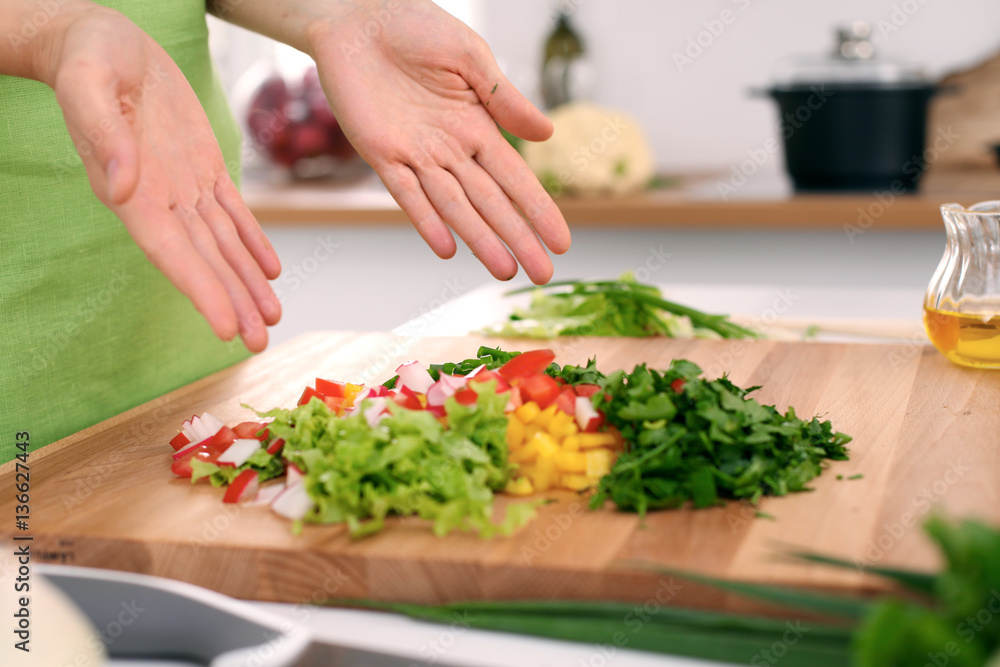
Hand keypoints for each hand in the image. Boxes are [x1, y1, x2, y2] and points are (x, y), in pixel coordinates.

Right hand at [43, 4, 281, 351]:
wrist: (104, 41)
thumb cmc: (88, 59)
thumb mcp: (89, 85)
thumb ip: (104, 135)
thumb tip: (121, 188)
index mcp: (131, 190)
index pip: (170, 252)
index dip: (200, 290)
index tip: (225, 326)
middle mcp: (159, 199)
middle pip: (203, 260)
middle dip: (233, 301)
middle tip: (260, 342)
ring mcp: (183, 186)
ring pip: (224, 244)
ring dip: (249, 282)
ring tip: (273, 317)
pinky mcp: (203, 167)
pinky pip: (233, 212)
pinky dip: (253, 241)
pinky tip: (271, 271)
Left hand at [308, 0, 570, 283]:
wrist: (356, 13)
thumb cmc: (414, 25)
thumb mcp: (470, 56)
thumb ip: (503, 98)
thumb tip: (546, 134)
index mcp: (477, 126)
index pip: (515, 178)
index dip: (538, 210)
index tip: (562, 242)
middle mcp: (450, 148)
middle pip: (490, 202)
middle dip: (517, 239)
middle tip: (543, 275)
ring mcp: (415, 155)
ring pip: (453, 206)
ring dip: (479, 239)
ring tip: (504, 270)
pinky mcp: (380, 153)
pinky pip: (405, 193)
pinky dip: (425, 220)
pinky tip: (447, 247)